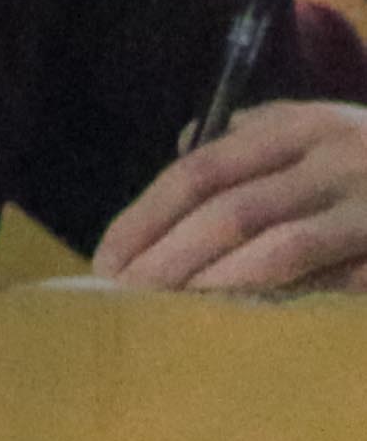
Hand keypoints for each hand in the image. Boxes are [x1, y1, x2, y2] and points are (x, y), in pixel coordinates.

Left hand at [93, 104, 366, 293]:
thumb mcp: (326, 135)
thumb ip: (259, 137)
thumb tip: (185, 142)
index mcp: (300, 126)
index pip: (199, 169)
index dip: (145, 216)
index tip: (105, 261)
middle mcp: (334, 151)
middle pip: (227, 206)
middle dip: (165, 255)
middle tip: (119, 297)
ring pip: (275, 240)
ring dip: (212, 278)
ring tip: (165, 312)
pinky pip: (331, 268)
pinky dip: (279, 289)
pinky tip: (242, 315)